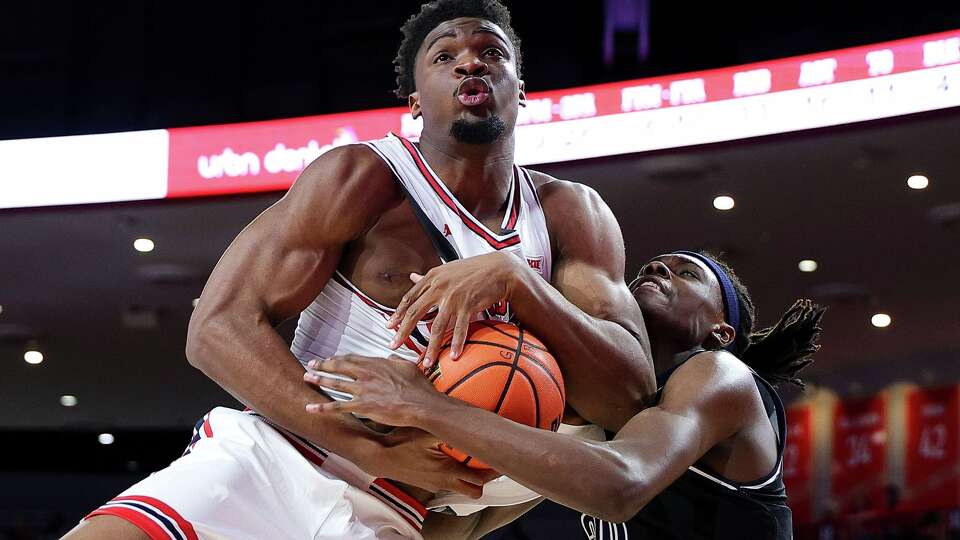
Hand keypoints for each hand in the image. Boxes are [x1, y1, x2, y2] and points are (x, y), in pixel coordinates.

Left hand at [303, 355, 445, 426]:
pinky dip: (322, 408)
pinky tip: (310, 408)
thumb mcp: (408, 366)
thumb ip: (396, 359)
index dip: (339, 359)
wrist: (421, 404)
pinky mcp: (362, 406)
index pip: (352, 358)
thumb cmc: (418, 387)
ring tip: (307, 378)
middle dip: (323, 365)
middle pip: (339, 367)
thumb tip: (391, 355)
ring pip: (335, 384)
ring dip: (319, 380)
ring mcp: (363, 390)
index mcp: (376, 363)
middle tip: (311, 364)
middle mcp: (366, 374)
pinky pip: (338, 407)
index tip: (331, 359)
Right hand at [365, 426, 496, 497]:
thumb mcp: (424, 431)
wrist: (378, 457)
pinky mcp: (428, 484)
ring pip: (462, 489)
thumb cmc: (399, 443)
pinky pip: (449, 484)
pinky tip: (453, 459)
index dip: (493, 471)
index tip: (501, 460)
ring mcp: (435, 485)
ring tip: (475, 460)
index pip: (478, 479)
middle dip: (485, 480)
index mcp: (446, 470)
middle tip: (490, 463)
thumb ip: (445, 428)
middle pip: (474, 491)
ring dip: (470, 478)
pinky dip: (456, 476)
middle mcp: (443, 481)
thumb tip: (464, 421)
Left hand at [385, 252, 523, 368]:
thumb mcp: (447, 269)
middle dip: (403, 331)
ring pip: (437, 327)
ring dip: (430, 347)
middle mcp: (439, 287)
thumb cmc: (474, 269)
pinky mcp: (468, 305)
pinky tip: (452, 356)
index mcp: (433, 277)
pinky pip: (459, 329)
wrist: (499, 268)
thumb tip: (411, 276)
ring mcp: (453, 297)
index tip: (390, 326)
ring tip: (426, 362)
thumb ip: (429, 277)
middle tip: (394, 345)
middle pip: (415, 313)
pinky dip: (456, 344)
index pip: (409, 298)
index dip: (398, 313)